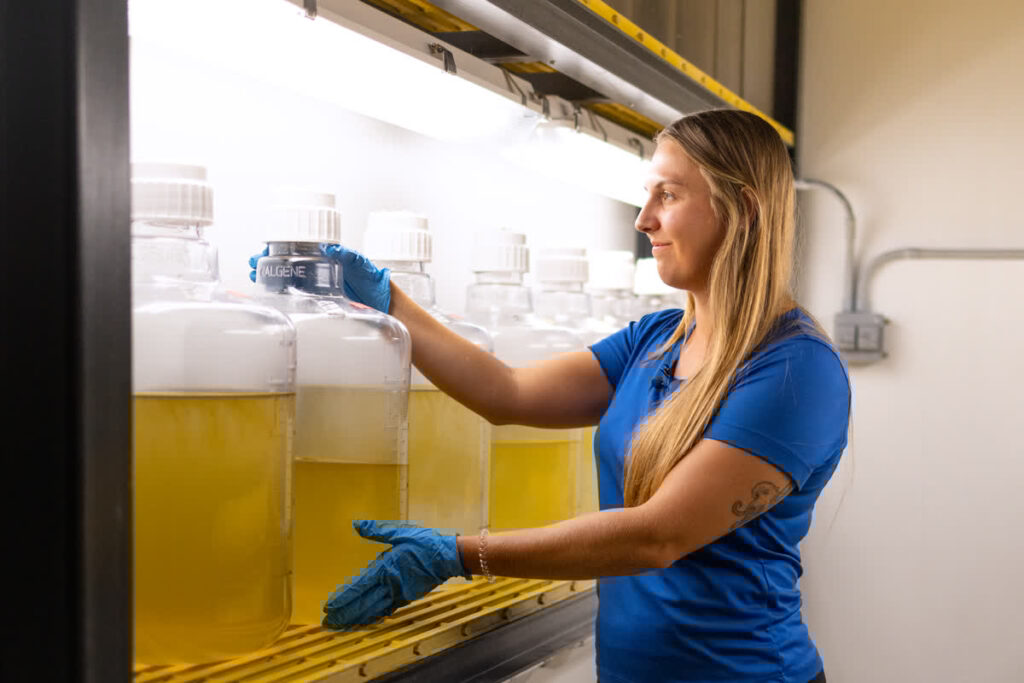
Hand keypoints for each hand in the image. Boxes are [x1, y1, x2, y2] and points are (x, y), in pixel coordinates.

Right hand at [247, 244, 391, 312]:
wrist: (383, 305)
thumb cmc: (374, 282)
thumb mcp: (363, 266)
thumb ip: (349, 257)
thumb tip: (332, 247)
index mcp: (326, 258)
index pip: (297, 247)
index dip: (278, 247)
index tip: (264, 249)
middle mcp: (318, 270)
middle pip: (286, 262)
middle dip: (267, 261)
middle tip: (254, 263)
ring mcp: (316, 286)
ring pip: (286, 278)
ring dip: (270, 277)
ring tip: (255, 276)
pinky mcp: (318, 301)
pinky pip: (294, 296)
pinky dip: (280, 294)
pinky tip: (269, 294)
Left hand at [322, 520, 470, 629]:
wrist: (449, 557)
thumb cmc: (425, 543)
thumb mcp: (400, 532)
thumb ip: (377, 531)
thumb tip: (356, 525)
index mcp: (385, 568)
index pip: (359, 587)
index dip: (344, 598)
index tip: (330, 606)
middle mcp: (390, 584)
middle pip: (363, 603)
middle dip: (345, 613)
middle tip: (329, 622)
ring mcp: (399, 594)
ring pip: (374, 610)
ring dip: (357, 618)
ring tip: (342, 625)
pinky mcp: (407, 598)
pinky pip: (386, 610)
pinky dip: (374, 617)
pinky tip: (365, 621)